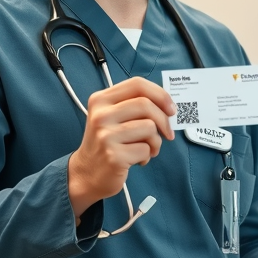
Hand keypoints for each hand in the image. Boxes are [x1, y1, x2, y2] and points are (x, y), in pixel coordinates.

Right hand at [67, 77, 176, 216]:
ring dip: (155, 141)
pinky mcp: (113, 156)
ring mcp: (106, 135)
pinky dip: (147, 156)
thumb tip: (168, 106)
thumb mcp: (113, 117)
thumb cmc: (107, 142)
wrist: (87, 173)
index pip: (137, 84)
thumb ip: (135, 106)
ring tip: (146, 149)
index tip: (171, 108)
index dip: (160, 94)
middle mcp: (101, 115)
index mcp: (101, 100)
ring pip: (149, 128)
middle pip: (146, 105)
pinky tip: (136, 160)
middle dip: (164, 120)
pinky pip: (145, 149)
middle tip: (168, 133)